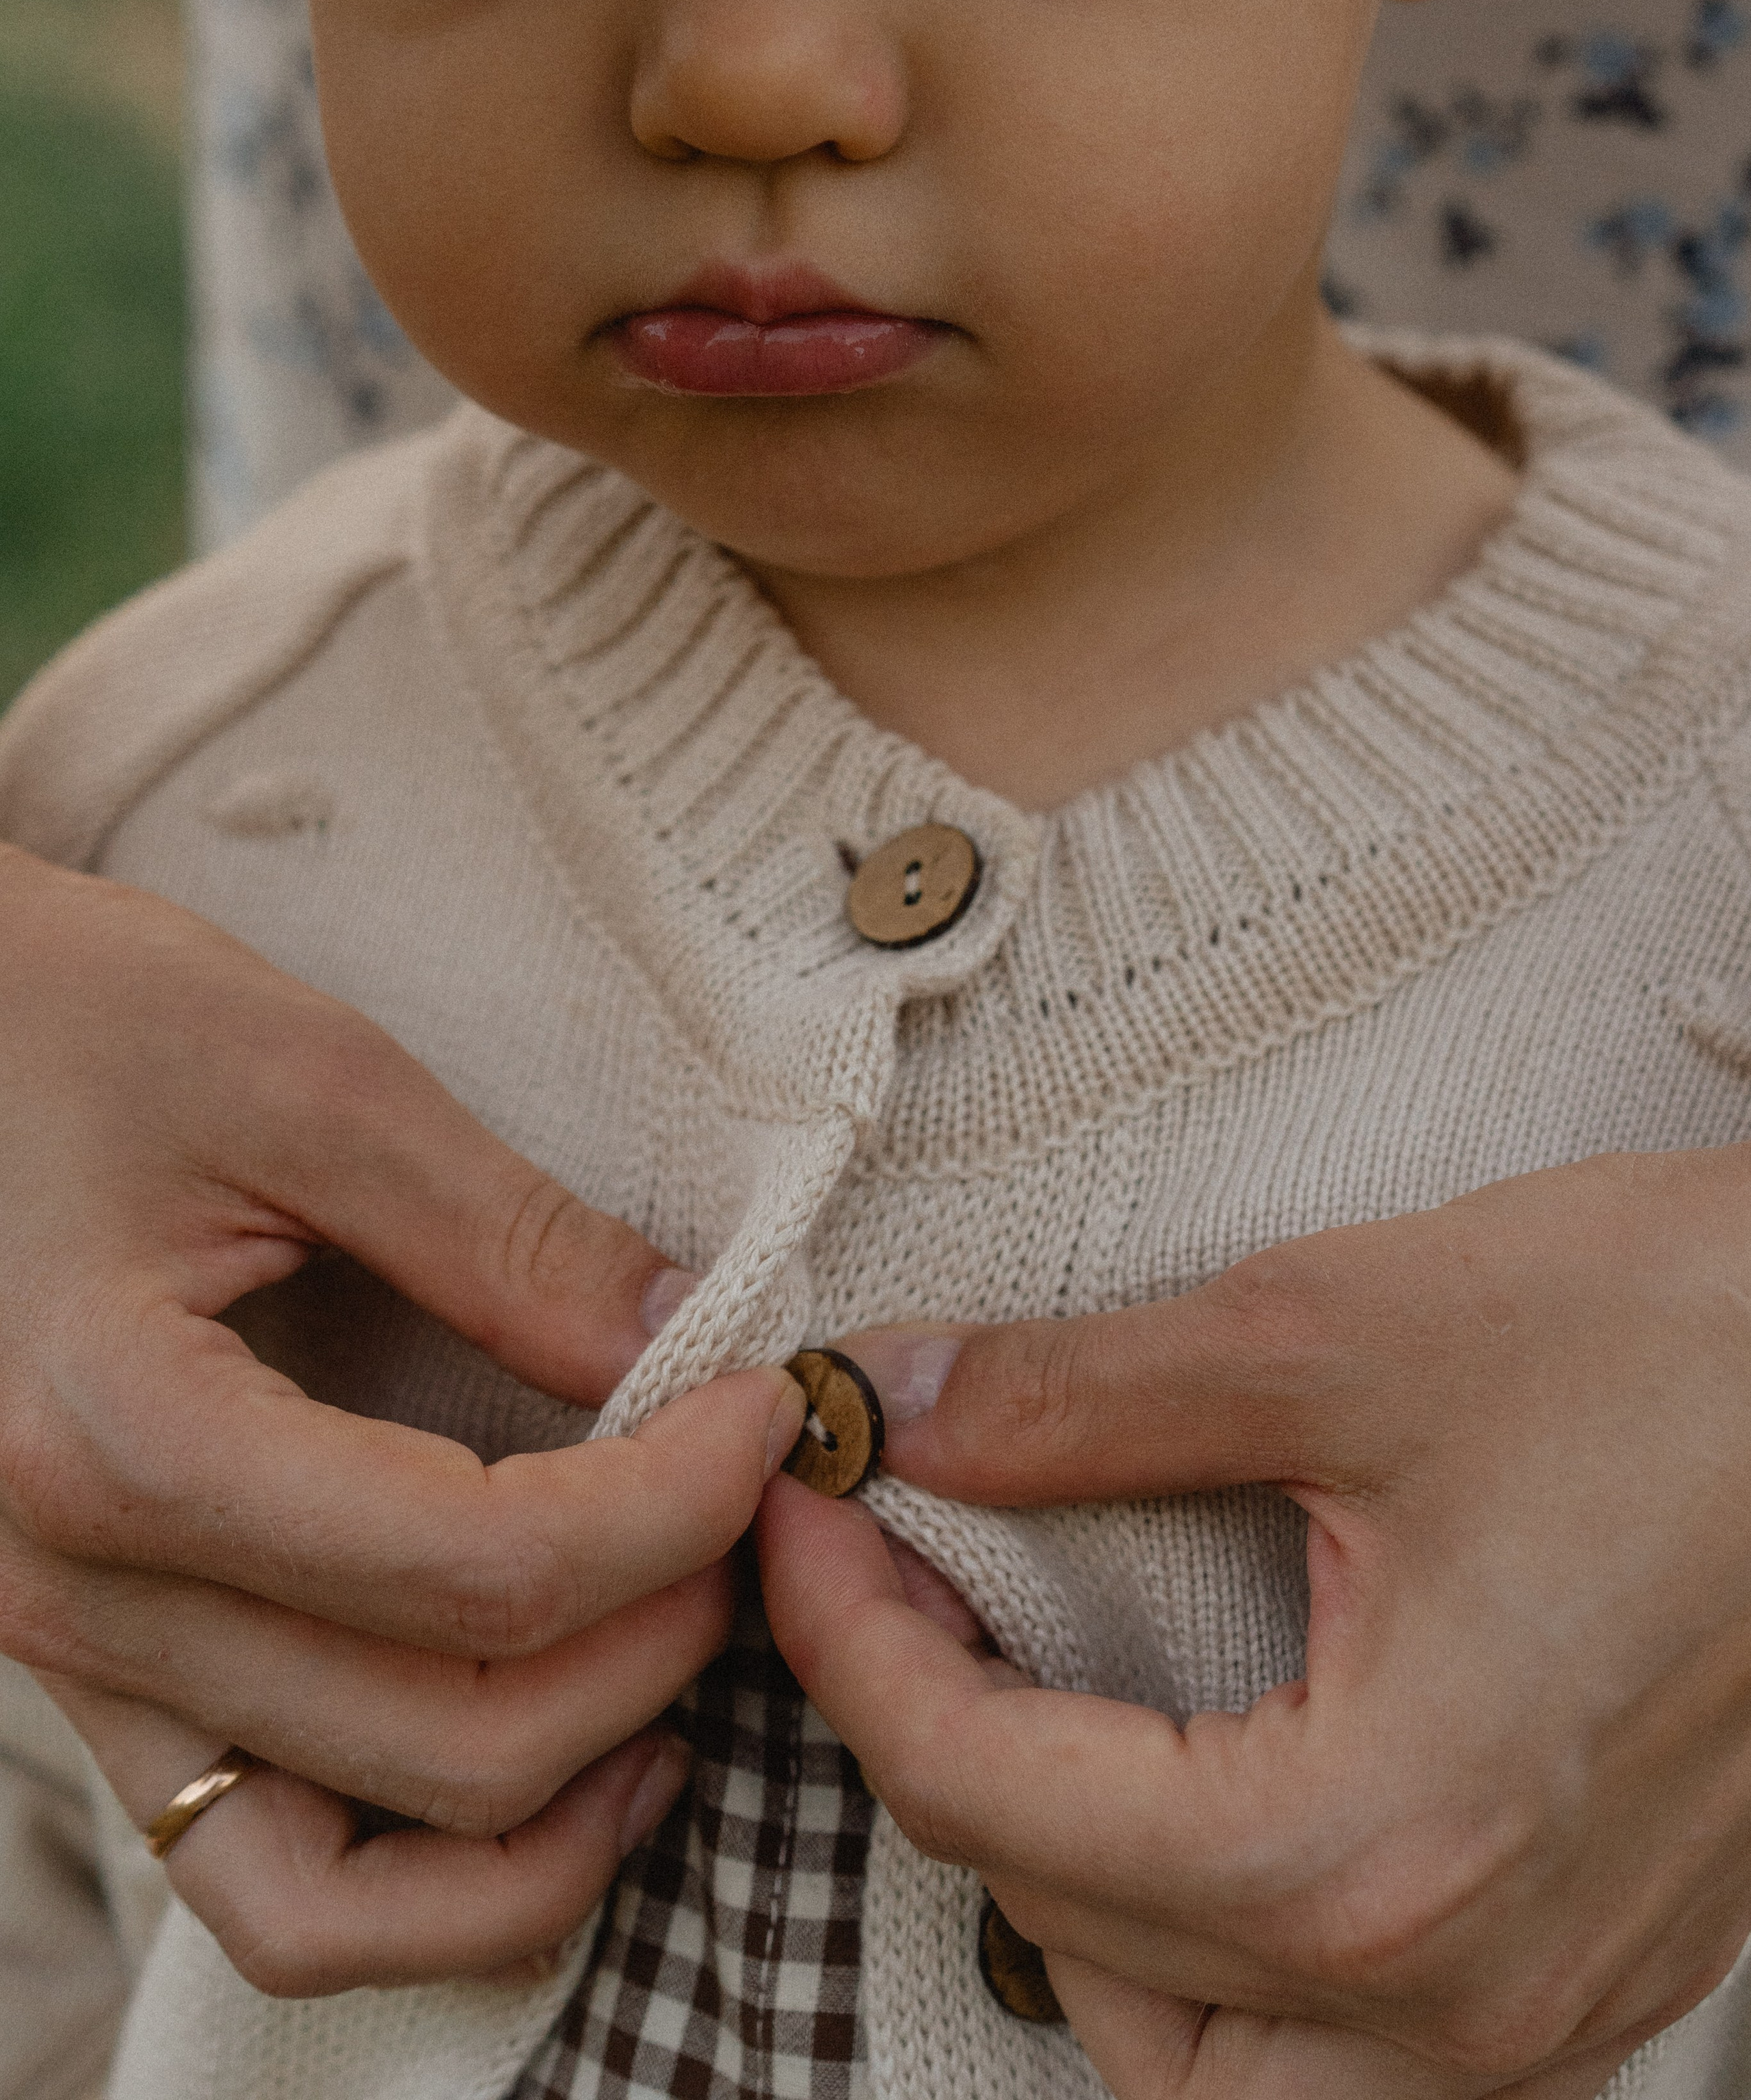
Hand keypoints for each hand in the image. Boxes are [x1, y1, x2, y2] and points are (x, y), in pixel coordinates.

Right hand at [0, 847, 803, 1981]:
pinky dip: (424, 1878)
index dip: (681, 1503)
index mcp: (118, 1438)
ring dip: (556, 1804)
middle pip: (447, 1733)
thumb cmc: (71, 1021)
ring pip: (347, 1886)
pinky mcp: (94, 1669)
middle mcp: (74, 1597)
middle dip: (658, 1634)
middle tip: (749, 1506)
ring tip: (678, 1665)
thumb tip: (701, 1345)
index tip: (771, 1409)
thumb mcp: (307, 1080)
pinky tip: (554, 1763)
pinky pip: (262, 1878)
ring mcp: (71, 1661)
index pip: (483, 1564)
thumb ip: (509, 1234)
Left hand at [762, 1151, 1750, 2086]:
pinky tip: (1189, 1804)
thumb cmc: (1681, 1349)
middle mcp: (1460, 1989)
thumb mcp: (1345, 1333)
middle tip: (883, 1587)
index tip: (802, 1499)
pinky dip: (1216, 1965)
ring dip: (1068, 1920)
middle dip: (929, 1758)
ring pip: (1209, 2086)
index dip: (845, 1635)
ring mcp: (1539, 2011)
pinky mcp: (1591, 1974)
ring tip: (1013, 1724)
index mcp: (1378, 1845)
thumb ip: (1088, 1394)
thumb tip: (905, 1400)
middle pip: (1071, 1940)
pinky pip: (1346, 2064)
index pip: (991, 1796)